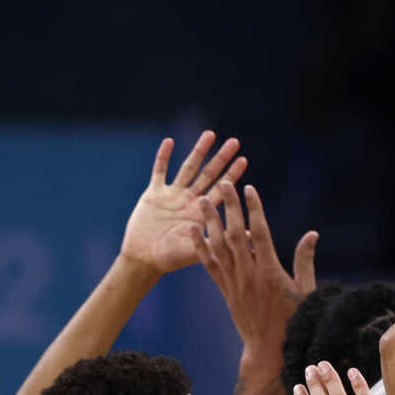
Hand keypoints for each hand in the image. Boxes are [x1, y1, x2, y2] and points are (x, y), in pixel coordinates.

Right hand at [120, 131, 247, 274]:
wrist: (144, 259)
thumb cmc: (171, 259)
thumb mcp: (199, 249)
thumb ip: (221, 239)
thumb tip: (251, 237)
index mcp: (202, 213)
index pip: (221, 190)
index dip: (232, 175)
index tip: (244, 160)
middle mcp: (189, 201)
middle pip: (208, 174)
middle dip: (221, 158)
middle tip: (235, 142)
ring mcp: (172, 195)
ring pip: (187, 168)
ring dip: (198, 151)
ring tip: (210, 134)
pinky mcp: (153, 194)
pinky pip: (159, 171)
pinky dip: (163, 157)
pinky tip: (169, 141)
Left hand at [195, 183, 317, 356]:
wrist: (269, 348)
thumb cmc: (294, 320)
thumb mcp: (306, 290)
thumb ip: (305, 261)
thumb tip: (312, 234)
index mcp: (271, 271)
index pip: (260, 233)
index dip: (254, 209)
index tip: (250, 189)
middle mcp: (249, 273)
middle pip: (236, 234)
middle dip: (230, 207)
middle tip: (223, 184)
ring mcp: (234, 282)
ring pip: (219, 246)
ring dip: (210, 222)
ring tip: (202, 201)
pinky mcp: (225, 290)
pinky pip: (209, 265)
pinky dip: (200, 247)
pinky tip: (192, 231)